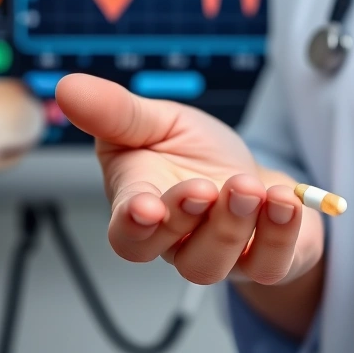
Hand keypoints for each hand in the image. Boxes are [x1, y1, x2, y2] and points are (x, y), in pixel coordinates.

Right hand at [55, 74, 324, 285]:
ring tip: (248, 188)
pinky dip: (280, 235)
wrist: (253, 179)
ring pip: (214, 264)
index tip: (145, 207)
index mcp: (143, 206)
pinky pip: (270, 265)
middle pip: (169, 251)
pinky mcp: (266, 260)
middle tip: (204, 188)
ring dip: (233, 227)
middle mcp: (178, 240)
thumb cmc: (198, 156)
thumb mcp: (158, 121)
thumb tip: (68, 87)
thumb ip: (116, 111)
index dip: (134, 223)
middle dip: (186, 219)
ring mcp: (222, 256)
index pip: (127, 231)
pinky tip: (285, 201)